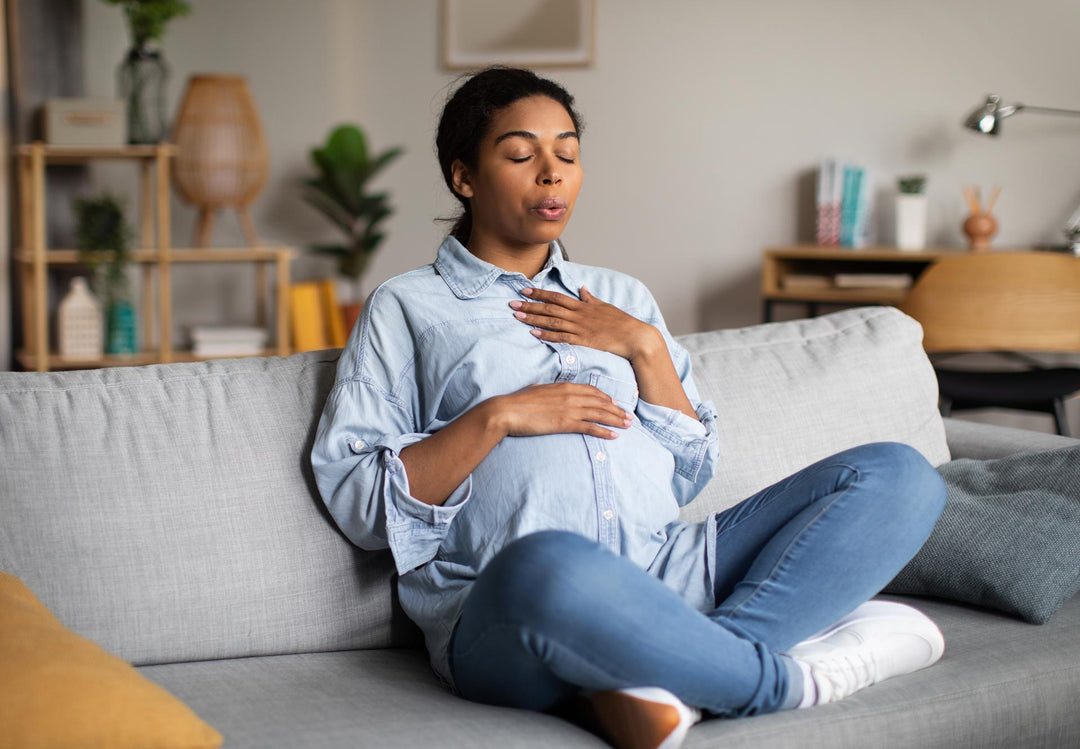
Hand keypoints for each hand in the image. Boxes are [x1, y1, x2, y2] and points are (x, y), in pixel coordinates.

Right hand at [488, 383, 632, 439]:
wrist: (507, 411)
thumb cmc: (517, 402)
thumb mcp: (533, 389)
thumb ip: (541, 388)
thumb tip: (538, 385)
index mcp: (564, 386)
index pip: (591, 390)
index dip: (605, 397)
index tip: (614, 403)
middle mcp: (571, 395)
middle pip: (600, 402)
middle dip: (617, 409)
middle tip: (629, 416)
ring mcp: (570, 409)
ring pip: (600, 414)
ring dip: (616, 420)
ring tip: (628, 425)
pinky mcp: (566, 423)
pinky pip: (591, 427)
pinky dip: (605, 431)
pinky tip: (614, 436)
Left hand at [509, 286, 662, 361]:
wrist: (634, 336)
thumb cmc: (621, 322)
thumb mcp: (605, 306)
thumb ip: (590, 298)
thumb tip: (582, 288)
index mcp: (583, 305)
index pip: (556, 297)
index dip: (539, 293)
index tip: (525, 290)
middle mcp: (579, 315)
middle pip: (549, 308)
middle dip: (530, 305)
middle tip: (512, 303)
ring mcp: (580, 328)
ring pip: (552, 321)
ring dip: (533, 319)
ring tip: (517, 316)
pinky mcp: (583, 341)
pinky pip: (561, 337)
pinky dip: (546, 335)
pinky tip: (533, 333)